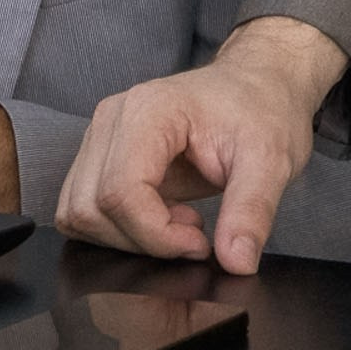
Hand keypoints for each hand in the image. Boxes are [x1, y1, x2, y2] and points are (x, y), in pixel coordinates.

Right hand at [54, 16, 345, 273]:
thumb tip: (236, 263)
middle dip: (141, 240)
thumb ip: (251, 211)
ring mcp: (101, 136)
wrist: (256, 86)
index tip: (200, 243)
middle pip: (91, 207)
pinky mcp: (101, 156)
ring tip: (179, 221)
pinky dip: (117, 229)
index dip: (157, 235)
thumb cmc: (261, 110)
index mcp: (147, 110)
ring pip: (79, 213)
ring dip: (126, 237)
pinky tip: (162, 216)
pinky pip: (84, 209)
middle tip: (194, 233)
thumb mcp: (271, 160)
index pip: (121, 192)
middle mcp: (112, 119)